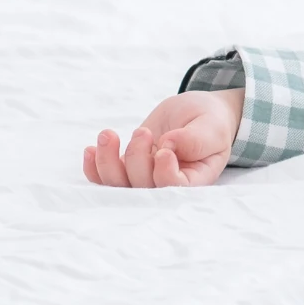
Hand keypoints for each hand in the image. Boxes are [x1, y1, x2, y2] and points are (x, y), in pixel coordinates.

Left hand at [83, 87, 242, 187]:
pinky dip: (94, 167)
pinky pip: (105, 177)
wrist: (196, 115)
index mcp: (193, 181)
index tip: (164, 149)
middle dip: (136, 160)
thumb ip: (195, 138)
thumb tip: (169, 144)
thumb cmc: (210, 122)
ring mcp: (145, 178)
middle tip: (144, 131)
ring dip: (108, 162)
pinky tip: (92, 149)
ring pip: (119, 185)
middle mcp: (166, 185)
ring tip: (109, 135)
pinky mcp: (128, 168)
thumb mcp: (211, 125)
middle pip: (143, 188)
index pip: (174, 190)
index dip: (164, 174)